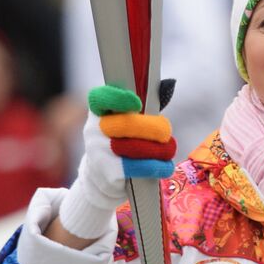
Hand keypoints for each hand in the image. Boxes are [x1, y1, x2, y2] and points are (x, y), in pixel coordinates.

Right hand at [57, 84, 175, 240]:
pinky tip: (165, 167)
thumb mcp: (121, 122)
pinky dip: (156, 167)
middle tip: (166, 132)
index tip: (138, 104)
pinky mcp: (108, 173)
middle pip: (128, 125)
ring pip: (136, 148)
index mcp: (97, 112)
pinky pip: (138, 168)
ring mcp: (99, 153)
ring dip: (159, 150)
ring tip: (169, 150)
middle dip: (153, 128)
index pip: (101, 99)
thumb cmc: (119, 142)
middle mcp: (94, 131)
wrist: (99, 178)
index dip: (119, 99)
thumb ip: (139, 108)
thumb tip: (166, 86)